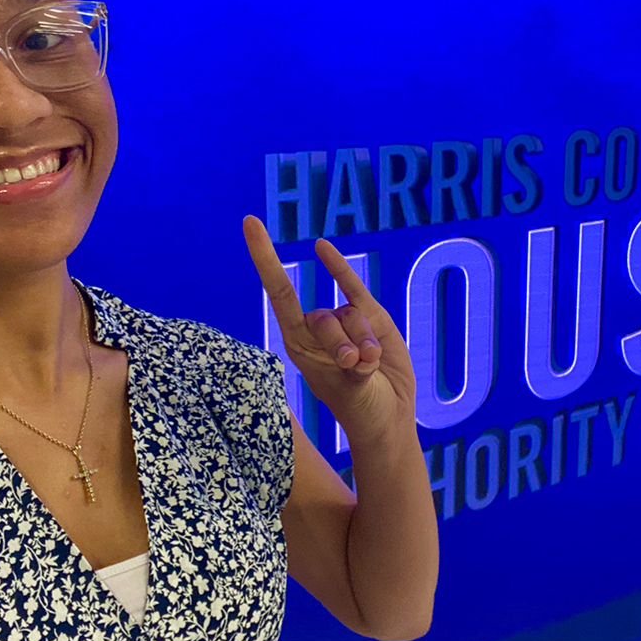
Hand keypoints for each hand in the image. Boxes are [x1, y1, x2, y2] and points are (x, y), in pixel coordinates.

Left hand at [242, 216, 416, 443]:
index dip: (266, 258)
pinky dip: (337, 267)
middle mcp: (316, 330)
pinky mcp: (371, 318)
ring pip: (351, 313)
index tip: (251, 223)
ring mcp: (343, 323)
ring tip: (370, 366)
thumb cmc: (364, 409)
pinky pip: (353, 287)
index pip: (279, 294)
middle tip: (355, 366)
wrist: (389, 418)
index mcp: (299, 346)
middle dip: (342, 341)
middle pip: (324, 316)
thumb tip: (360, 348)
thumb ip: (354, 365)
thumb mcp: (355, 390)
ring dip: (363, 339)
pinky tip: (321, 247)